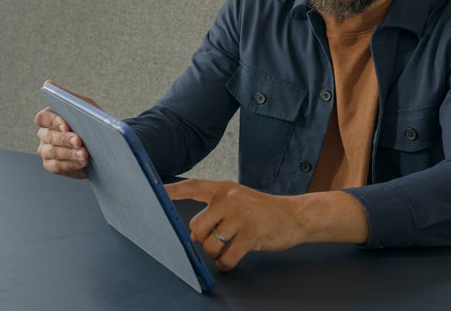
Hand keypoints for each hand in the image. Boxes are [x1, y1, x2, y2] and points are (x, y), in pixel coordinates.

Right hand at [35, 80, 99, 178]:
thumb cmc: (91, 122)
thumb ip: (67, 96)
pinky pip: (56, 166)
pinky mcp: (52, 165)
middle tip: (80, 141)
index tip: (67, 125)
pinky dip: (70, 164)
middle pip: (48, 136)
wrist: (103, 144)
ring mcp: (46, 150)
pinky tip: (83, 162)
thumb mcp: (84, 106)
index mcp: (49, 117)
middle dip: (65, 139)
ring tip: (85, 154)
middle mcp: (44, 134)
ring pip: (51, 152)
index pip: (43, 118)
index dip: (53, 122)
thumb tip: (48, 83)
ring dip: (69, 153)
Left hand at [165, 179, 368, 270]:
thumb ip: (215, 210)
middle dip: (203, 239)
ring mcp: (241, 216)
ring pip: (210, 245)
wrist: (294, 215)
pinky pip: (227, 257)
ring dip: (216, 253)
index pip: (193, 186)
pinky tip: (233, 258)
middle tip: (217, 239)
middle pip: (196, 227)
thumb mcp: (237, 199)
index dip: (173, 191)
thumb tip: (192, 232)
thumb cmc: (261, 210)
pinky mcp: (251, 234)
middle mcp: (229, 199)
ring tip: (229, 247)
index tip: (156, 192)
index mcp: (223, 188)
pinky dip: (227, 263)